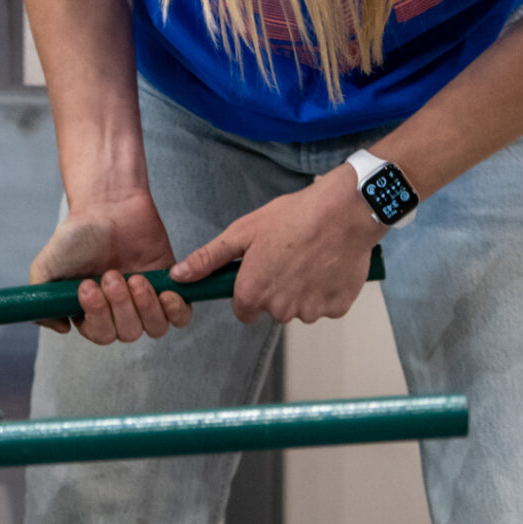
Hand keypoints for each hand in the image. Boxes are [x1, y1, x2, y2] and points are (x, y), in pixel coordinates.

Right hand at [29, 191, 193, 344]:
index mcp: (92, 312)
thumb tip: (62, 329)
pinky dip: (175, 310)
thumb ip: (43, 303)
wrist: (108, 205)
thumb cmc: (78, 234)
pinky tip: (164, 291)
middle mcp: (120, 311)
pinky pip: (179, 317)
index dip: (98, 316)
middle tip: (111, 274)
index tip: (88, 286)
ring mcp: (145, 301)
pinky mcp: (169, 289)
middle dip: (119, 306)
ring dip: (145, 307)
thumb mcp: (46, 267)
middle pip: (127, 333)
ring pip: (154, 328)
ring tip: (136, 277)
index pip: (99, 334)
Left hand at [170, 169, 382, 325]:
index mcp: (254, 293)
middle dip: (276, 290)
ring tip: (309, 258)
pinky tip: (327, 265)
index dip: (249, 291)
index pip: (243, 311)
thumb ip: (209, 258)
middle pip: (272, 310)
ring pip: (300, 308)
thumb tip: (178, 276)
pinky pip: (326, 306)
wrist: (343, 211)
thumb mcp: (243, 232)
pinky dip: (326, 290)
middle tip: (287, 257)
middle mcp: (281, 310)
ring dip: (302, 291)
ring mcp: (311, 311)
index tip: (260, 271)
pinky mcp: (337, 308)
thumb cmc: (293, 217)